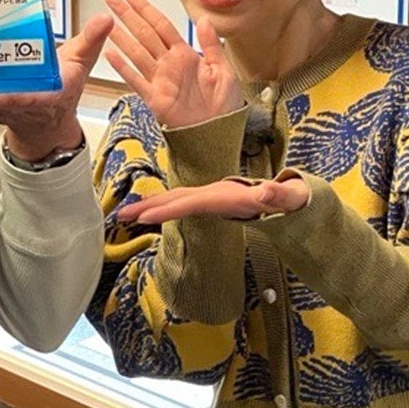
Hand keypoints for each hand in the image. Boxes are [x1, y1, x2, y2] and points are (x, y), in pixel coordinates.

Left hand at [0, 12, 114, 160]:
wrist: (50, 118)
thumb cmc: (63, 87)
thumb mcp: (81, 61)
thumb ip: (91, 39)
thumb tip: (105, 17)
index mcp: (50, 95)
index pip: (33, 99)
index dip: (15, 100)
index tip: (1, 97)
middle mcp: (27, 105)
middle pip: (5, 102)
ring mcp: (9, 108)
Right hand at [103, 0, 241, 128]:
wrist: (218, 134)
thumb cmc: (224, 107)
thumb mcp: (224, 70)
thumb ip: (211, 45)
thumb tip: (204, 20)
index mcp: (186, 55)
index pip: (162, 26)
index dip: (146, 10)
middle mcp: (170, 65)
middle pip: (144, 34)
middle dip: (128, 16)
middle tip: (112, 0)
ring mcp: (160, 81)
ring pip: (136, 53)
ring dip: (121, 37)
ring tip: (107, 22)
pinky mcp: (154, 98)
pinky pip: (135, 80)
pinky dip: (122, 68)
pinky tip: (110, 55)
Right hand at [117, 176, 309, 224]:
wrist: (283, 193)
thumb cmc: (285, 198)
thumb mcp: (286, 198)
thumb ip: (278, 195)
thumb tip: (267, 191)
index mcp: (223, 195)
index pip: (190, 202)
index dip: (168, 209)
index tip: (145, 216)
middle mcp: (210, 192)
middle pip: (174, 197)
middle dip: (148, 205)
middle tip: (122, 214)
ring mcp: (207, 195)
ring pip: (173, 198)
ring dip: (149, 205)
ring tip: (124, 215)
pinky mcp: (206, 201)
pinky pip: (178, 203)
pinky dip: (160, 206)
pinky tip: (146, 213)